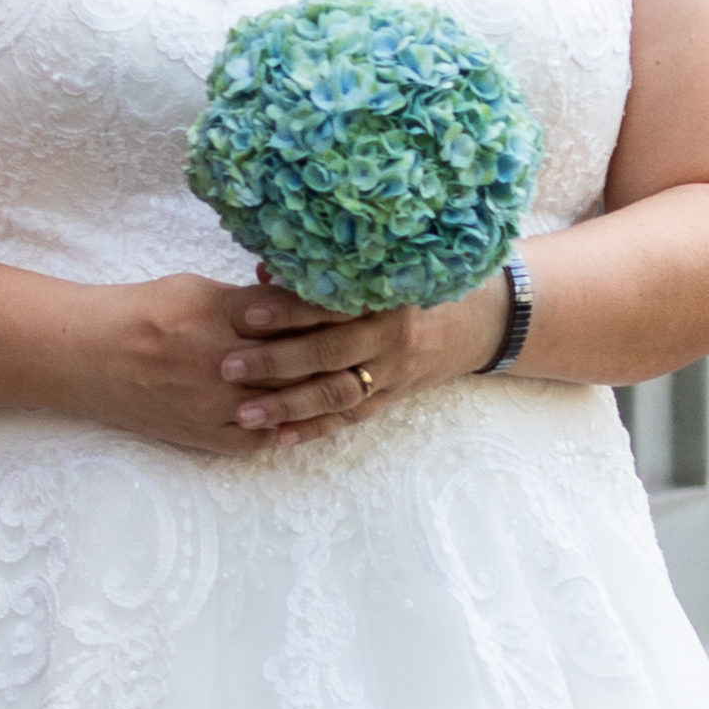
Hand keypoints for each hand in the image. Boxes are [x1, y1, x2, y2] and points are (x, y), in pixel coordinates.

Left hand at [215, 270, 503, 442]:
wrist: (479, 323)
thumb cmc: (420, 282)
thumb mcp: (385, 268)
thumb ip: (328, 272)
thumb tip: (263, 272)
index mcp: (388, 297)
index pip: (332, 305)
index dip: (290, 309)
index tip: (247, 313)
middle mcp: (392, 338)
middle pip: (329, 353)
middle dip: (276, 362)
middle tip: (228, 366)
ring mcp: (393, 374)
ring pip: (337, 394)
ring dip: (288, 407)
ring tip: (243, 414)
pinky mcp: (392, 399)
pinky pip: (350, 419)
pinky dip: (315, 430)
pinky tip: (279, 439)